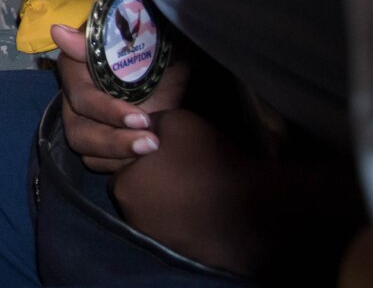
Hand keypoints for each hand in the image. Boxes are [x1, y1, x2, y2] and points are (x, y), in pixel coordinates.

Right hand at [50, 22, 189, 172]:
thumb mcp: (142, 41)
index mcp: (77, 66)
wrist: (173, 77)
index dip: (108, 111)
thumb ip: (98, 40)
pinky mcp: (97, 140)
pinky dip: (119, 164)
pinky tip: (144, 157)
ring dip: (118, 155)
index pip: (82, 97)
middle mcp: (74, 95)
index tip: (141, 119)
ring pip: (85, 148)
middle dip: (115, 141)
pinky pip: (96, 162)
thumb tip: (58, 32)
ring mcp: (84, 120)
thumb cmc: (157, 55)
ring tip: (152, 149)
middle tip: (151, 143)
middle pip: (79, 130)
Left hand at [109, 109, 267, 275]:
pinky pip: (176, 229)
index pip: (122, 167)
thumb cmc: (207, 159)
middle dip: (152, 180)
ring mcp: (154, 238)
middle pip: (136, 190)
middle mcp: (131, 217)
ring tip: (193, 188)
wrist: (250, 206)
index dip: (143, 156)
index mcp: (123, 186)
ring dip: (168, 201)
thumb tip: (141, 128)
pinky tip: (202, 208)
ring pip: (155, 211)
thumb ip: (148, 124)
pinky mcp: (178, 252)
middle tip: (180, 169)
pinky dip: (184, 220)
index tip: (165, 152)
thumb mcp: (174, 121)